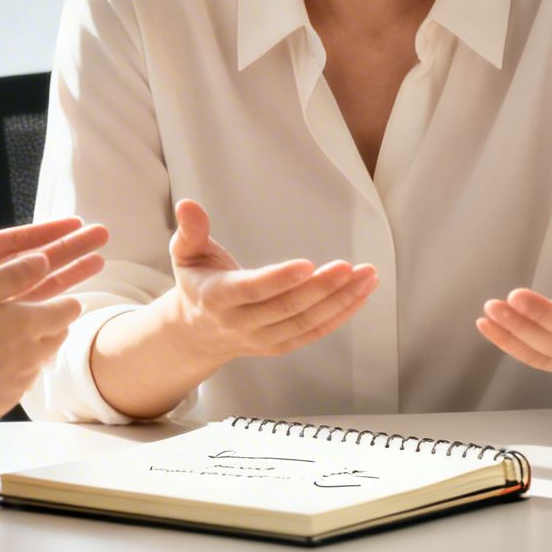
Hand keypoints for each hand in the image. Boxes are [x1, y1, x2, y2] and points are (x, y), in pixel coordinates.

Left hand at [0, 178, 107, 385]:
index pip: (13, 242)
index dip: (46, 233)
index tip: (77, 223)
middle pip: (30, 265)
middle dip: (66, 254)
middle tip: (103, 243)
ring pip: (26, 294)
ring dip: (60, 283)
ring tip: (95, 271)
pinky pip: (4, 325)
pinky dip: (32, 319)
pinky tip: (59, 317)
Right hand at [0, 248, 101, 443]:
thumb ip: (10, 276)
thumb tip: (43, 260)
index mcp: (28, 324)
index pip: (69, 310)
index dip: (65, 299)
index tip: (57, 294)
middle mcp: (32, 356)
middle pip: (59, 335)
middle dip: (52, 322)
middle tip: (28, 312)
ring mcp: (18, 384)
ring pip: (39, 359)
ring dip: (32, 346)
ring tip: (2, 337)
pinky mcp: (1, 403)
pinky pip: (18, 381)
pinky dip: (11, 369)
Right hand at [161, 199, 376, 362]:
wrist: (196, 331)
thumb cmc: (196, 282)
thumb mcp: (184, 253)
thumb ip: (190, 230)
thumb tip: (187, 205)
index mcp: (216, 297)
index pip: (252, 290)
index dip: (280, 279)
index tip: (308, 264)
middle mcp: (239, 323)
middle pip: (287, 308)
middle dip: (322, 288)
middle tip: (350, 267)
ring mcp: (261, 339)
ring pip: (306, 322)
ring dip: (340, 300)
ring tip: (366, 276)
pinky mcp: (279, 346)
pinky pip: (314, 332)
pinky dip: (340, 315)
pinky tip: (360, 294)